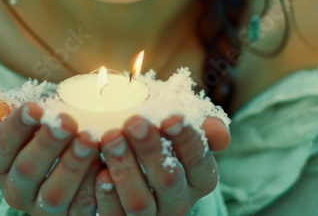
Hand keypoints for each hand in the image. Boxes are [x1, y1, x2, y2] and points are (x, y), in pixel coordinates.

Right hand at [0, 97, 101, 214]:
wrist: (73, 150)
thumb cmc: (45, 129)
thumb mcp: (22, 116)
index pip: (0, 145)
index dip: (17, 126)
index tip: (36, 106)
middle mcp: (14, 191)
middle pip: (26, 170)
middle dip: (47, 144)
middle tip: (67, 122)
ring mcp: (42, 209)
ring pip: (53, 194)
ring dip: (72, 166)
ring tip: (89, 140)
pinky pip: (80, 209)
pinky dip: (93, 189)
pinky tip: (105, 168)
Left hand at [94, 114, 230, 215]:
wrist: (132, 153)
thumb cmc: (159, 133)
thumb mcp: (181, 124)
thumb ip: (204, 125)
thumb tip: (218, 132)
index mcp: (201, 178)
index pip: (198, 160)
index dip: (186, 139)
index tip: (170, 117)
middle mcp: (180, 202)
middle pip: (169, 180)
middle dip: (151, 150)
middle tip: (134, 122)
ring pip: (140, 202)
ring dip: (125, 169)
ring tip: (111, 137)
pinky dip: (107, 195)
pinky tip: (99, 172)